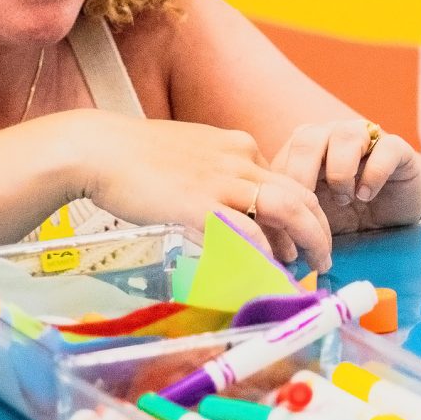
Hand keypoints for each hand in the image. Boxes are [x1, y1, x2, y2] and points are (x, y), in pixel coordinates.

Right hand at [65, 111, 333, 272]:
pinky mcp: (200, 205)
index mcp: (239, 147)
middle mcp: (240, 160)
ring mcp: (222, 182)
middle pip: (300, 194)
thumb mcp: (190, 156)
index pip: (287, 180)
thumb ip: (215, 177)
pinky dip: (267, 254)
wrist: (97, 149)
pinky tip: (272, 272)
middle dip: (319, 229)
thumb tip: (229, 211)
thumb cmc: (135, 157)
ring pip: (287, 209)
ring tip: (312, 266)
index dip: (302, 212)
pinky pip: (248, 232)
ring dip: (308, 240)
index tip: (301, 238)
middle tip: (323, 257)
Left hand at [270, 117, 420, 235]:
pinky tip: (365, 196)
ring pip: (346, 134)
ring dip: (339, 171)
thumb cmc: (343, 217)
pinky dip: (373, 173)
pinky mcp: (397, 149)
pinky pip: (385, 148)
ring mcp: (367, 138)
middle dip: (303, 174)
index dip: (282, 184)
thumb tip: (257, 232)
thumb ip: (286, 213)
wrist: (387, 223)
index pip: (286, 153)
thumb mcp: (309, 216)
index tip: (281, 217)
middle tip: (306, 206)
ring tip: (343, 200)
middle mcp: (333, 135)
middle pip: (308, 137)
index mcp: (307, 148)